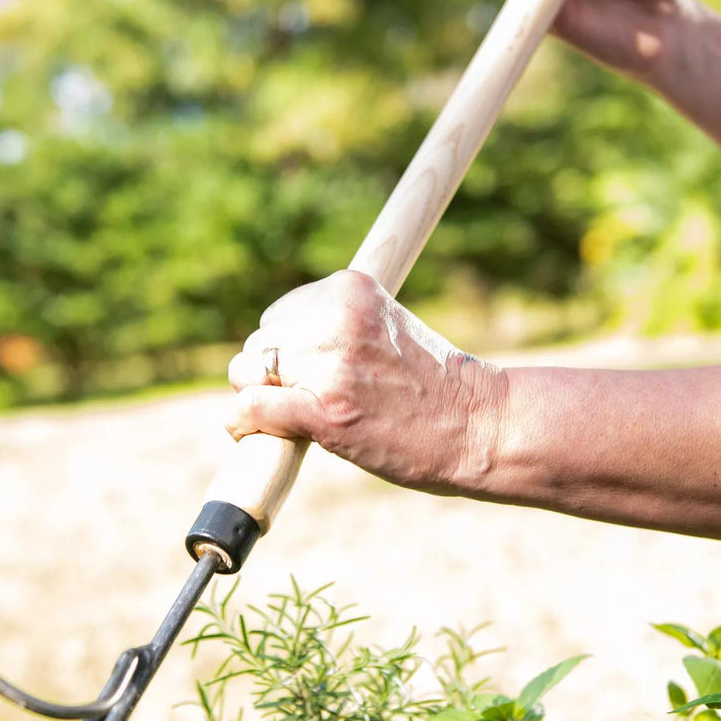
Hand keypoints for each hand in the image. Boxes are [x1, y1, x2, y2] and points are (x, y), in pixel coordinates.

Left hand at [225, 271, 504, 494]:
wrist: (477, 426)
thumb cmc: (431, 386)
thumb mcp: (383, 328)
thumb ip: (335, 328)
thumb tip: (265, 355)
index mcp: (351, 289)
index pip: (281, 314)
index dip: (288, 349)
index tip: (312, 372)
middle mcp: (337, 318)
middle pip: (260, 342)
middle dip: (272, 374)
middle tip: (309, 399)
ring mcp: (331, 364)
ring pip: (248, 372)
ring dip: (258, 397)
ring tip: (295, 416)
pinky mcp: (326, 410)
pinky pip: (254, 406)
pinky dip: (243, 421)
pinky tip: (247, 430)